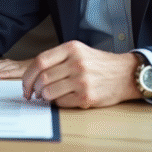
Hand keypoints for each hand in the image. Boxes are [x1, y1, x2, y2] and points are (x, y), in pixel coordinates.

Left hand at [21, 41, 140, 107]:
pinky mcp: (87, 97)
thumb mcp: (79, 52)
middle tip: (33, 94)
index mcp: (71, 48)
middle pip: (43, 78)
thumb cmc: (99, 64)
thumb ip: (58, 59)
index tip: (26, 84)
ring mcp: (82, 81)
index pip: (40, 61)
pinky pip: (61, 102)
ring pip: (49, 92)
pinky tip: (61, 99)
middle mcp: (76, 63)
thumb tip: (34, 76)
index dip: (28, 75)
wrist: (125, 74)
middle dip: (33, 89)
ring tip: (46, 97)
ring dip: (44, 97)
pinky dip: (57, 103)